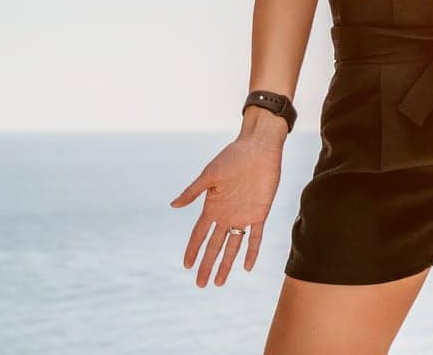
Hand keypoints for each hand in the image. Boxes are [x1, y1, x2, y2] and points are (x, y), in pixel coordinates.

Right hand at [170, 135, 282, 286]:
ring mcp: (243, 215)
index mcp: (212, 206)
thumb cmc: (233, 156)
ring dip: (226, 264)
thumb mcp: (210, 174)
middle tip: (201, 284)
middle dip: (207, 265)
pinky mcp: (260, 212)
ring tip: (219, 283)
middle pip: (214, 245)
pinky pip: (256, 236)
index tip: (186, 265)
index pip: (200, 234)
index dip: (193, 249)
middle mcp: (227, 214)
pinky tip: (247, 267)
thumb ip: (193, 192)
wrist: (259, 147)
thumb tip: (173, 206)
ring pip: (233, 246)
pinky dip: (252, 251)